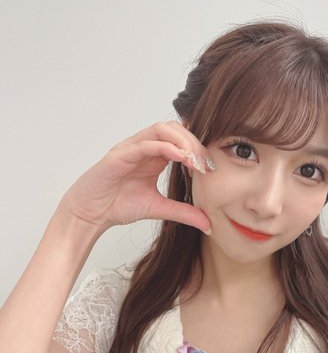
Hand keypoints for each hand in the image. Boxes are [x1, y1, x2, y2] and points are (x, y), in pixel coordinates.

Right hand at [58, 121, 211, 233]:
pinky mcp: (119, 155)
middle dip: (194, 143)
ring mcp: (131, 148)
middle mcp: (144, 147)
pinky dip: (165, 147)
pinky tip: (180, 158)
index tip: (211, 168)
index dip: (198, 149)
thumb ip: (184, 212)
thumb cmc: (119, 205)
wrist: (91, 214)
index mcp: (155, 156)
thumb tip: (208, 223)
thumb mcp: (160, 208)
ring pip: (161, 130)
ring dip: (182, 142)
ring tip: (195, 160)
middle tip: (206, 164)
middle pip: (175, 129)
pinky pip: (145, 144)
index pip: (181, 140)